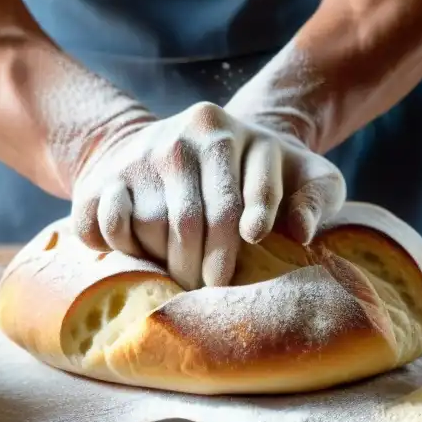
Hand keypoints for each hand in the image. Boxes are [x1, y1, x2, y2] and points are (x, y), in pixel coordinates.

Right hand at [71, 102, 345, 289]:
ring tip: (182, 275)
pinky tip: (138, 256)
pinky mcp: (108, 173)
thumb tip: (301, 232)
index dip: (255, 215)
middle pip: (194, 218)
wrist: (189, 141)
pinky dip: (118, 247)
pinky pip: (105, 222)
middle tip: (214, 289)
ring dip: (165, 262)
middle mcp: (186, 136)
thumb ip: (317, 196)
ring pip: (150, 225)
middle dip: (205, 265)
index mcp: (235, 132)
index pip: (245, 187)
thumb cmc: (260, 171)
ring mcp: (144, 152)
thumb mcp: (301, 173)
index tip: (255, 241)